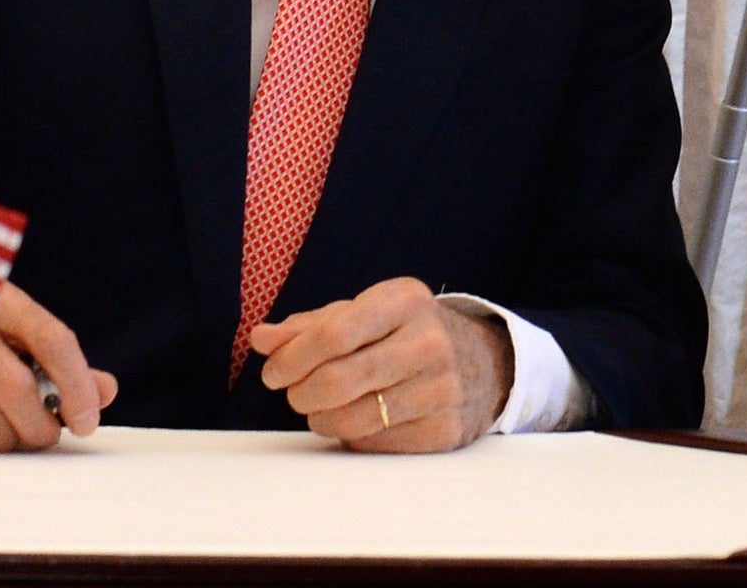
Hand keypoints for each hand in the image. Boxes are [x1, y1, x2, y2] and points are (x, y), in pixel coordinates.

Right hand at [0, 281, 116, 450]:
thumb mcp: (7, 339)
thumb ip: (56, 364)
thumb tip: (106, 390)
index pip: (52, 337)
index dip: (77, 382)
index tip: (89, 418)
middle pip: (18, 385)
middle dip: (39, 423)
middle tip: (45, 437)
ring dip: (3, 436)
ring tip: (6, 436)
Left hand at [251, 277, 512, 452]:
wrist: (486, 363)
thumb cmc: (408, 334)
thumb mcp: (369, 314)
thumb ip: (312, 326)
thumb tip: (260, 339)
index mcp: (407, 302)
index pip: (334, 333)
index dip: (292, 358)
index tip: (274, 373)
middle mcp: (429, 342)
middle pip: (338, 380)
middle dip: (301, 392)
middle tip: (296, 393)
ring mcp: (441, 389)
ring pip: (351, 419)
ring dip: (321, 419)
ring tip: (323, 408)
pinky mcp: (443, 430)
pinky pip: (373, 444)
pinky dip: (352, 436)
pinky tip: (359, 419)